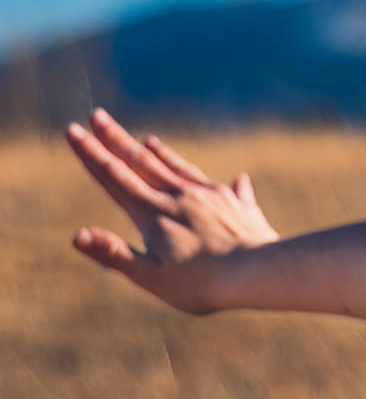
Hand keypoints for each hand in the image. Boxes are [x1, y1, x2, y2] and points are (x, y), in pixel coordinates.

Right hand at [67, 108, 279, 311]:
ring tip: (148, 139)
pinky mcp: (238, 203)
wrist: (260, 272)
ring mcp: (210, 196)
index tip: (73, 130)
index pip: (113, 177)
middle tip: (97, 115)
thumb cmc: (200, 283)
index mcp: (153, 213)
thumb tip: (76, 235)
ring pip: (179, 168)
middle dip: (115, 139)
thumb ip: (113, 253)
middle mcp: (180, 196)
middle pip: (141, 162)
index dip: (90, 154)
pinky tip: (234, 178)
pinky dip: (217, 182)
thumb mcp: (150, 276)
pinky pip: (222, 186)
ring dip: (160, 153)